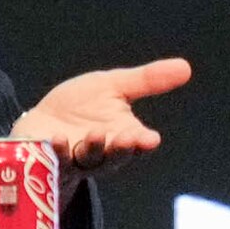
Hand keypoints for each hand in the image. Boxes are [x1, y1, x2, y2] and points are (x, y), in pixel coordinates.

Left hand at [14, 57, 191, 162]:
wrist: (43, 120)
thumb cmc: (81, 105)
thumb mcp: (113, 86)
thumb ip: (146, 81)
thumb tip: (186, 68)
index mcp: (122, 135)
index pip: (137, 144)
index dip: (142, 143)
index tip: (150, 139)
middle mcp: (102, 153)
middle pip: (115, 156)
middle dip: (121, 148)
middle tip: (126, 137)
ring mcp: (76, 160)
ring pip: (88, 160)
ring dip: (93, 148)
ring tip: (95, 133)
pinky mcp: (49, 161)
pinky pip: (55, 160)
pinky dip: (58, 151)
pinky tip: (57, 139)